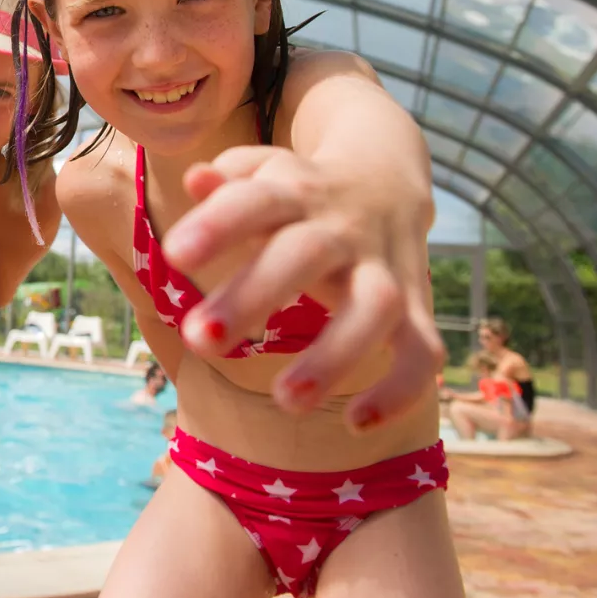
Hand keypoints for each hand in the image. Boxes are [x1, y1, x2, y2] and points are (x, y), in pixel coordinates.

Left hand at [160, 145, 442, 432]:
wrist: (386, 179)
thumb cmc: (296, 190)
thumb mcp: (263, 175)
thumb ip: (229, 180)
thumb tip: (196, 179)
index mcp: (294, 191)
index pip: (254, 200)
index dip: (217, 225)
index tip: (173, 255)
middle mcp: (341, 228)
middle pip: (304, 254)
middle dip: (253, 295)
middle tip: (198, 340)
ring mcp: (383, 268)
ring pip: (373, 307)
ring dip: (334, 356)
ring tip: (284, 400)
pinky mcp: (415, 309)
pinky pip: (423, 351)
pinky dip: (400, 390)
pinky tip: (355, 422)